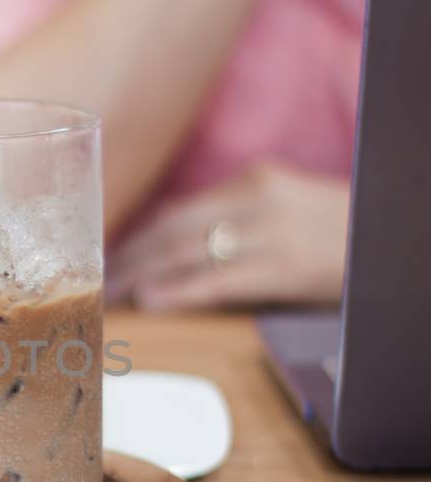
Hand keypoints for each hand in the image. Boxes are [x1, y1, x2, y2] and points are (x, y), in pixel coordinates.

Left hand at [109, 162, 349, 309]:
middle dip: (129, 255)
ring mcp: (270, 232)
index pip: (180, 210)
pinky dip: (180, 290)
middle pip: (174, 228)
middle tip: (90, 276)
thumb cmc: (339, 230)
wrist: (391, 236)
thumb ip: (240, 220)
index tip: (105, 251)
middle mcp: (256, 199)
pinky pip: (220, 280)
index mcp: (254, 182)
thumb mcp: (289, 207)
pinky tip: (150, 300)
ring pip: (187, 252)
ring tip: (107, 291)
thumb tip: (180, 250)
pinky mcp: (284, 266)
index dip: (138, 233)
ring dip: (141, 274)